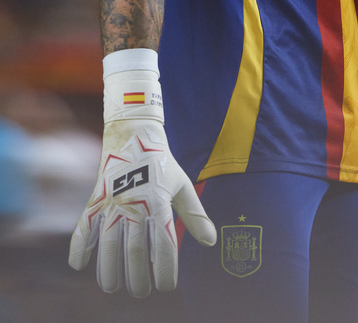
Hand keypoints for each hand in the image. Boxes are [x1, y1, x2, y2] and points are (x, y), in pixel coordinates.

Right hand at [69, 66, 215, 296]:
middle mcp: (135, 203)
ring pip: (108, 242)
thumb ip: (195, 215)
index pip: (164, 244)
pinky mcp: (96, 198)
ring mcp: (113, 201)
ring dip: (109, 269)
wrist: (134, 133)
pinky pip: (84, 224)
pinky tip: (79, 265)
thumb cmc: (162, 163)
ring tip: (112, 288)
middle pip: (135, 249)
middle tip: (140, 292)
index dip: (166, 269)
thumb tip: (211, 242)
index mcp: (159, 201)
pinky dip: (79, 245)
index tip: (167, 287)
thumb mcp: (182, 185)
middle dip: (138, 276)